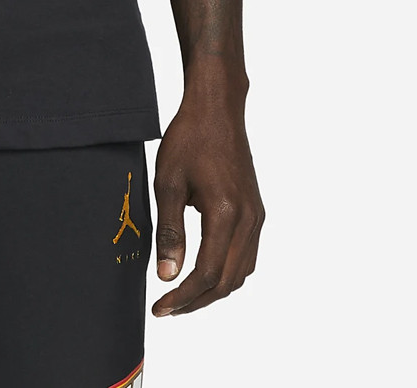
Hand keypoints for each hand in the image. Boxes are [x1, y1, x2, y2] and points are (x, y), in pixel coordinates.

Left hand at [150, 87, 263, 315]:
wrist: (217, 109)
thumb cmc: (189, 139)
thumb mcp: (168, 182)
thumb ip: (169, 231)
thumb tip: (167, 275)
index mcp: (226, 213)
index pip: (207, 273)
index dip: (183, 297)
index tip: (160, 307)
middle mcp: (249, 220)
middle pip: (227, 280)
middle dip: (197, 300)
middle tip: (168, 308)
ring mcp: (257, 216)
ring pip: (241, 272)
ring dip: (213, 289)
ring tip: (182, 295)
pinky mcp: (257, 211)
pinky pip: (247, 255)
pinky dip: (227, 272)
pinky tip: (205, 271)